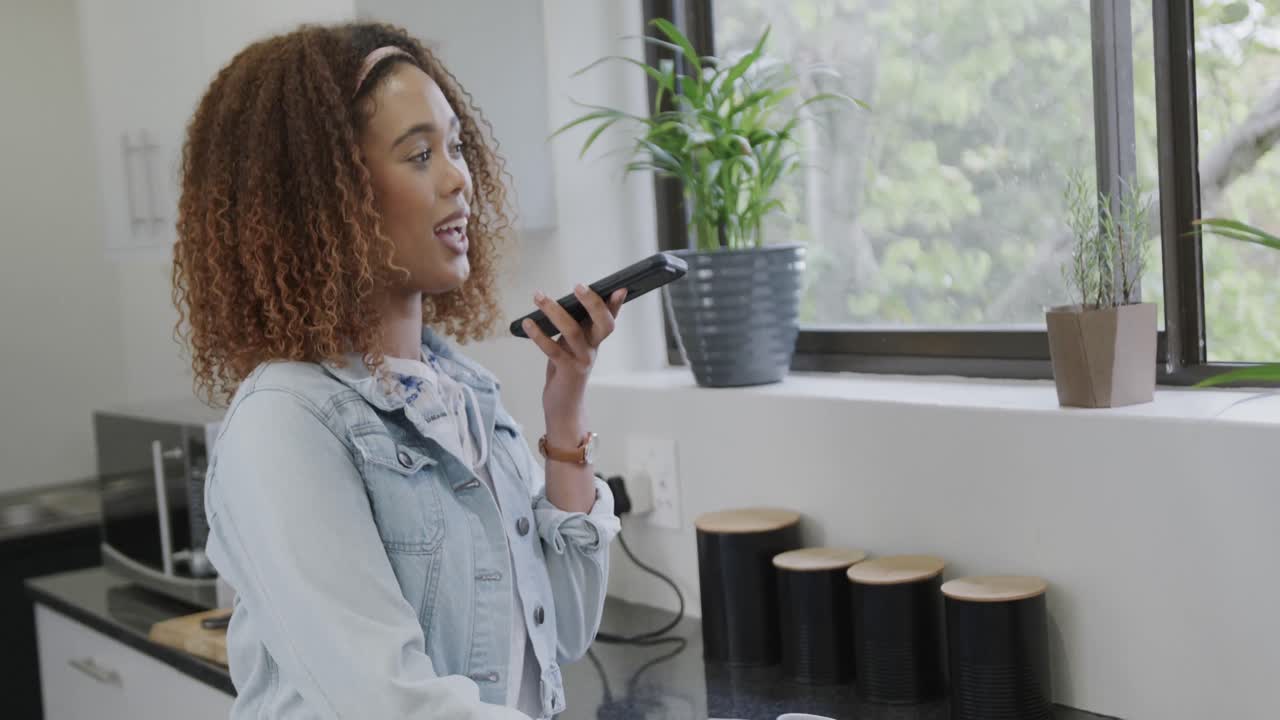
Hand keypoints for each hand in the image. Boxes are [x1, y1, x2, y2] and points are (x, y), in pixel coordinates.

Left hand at [521, 285, 625, 443]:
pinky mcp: (567, 371)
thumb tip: (564, 302)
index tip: (620, 287)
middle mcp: (593, 349)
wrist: (564, 407)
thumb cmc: (565, 371)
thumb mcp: (571, 346)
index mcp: (595, 341)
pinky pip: (552, 350)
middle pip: (603, 324)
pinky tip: (528, 323)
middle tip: (578, 286)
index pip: (610, 319)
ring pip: (573, 331)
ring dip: (554, 311)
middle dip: (594, 303)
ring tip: (539, 296)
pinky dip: (538, 334)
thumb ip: (574, 327)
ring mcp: (582, 361)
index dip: (616, 304)